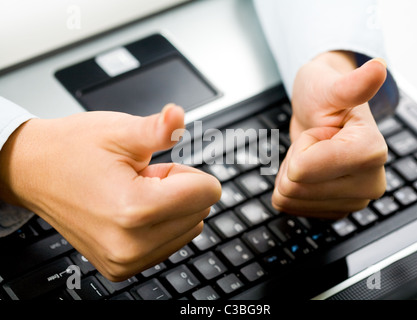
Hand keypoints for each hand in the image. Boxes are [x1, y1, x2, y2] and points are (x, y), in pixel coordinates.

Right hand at [0, 104, 221, 280]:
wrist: (34, 172)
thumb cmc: (72, 151)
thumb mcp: (120, 132)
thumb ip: (158, 128)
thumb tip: (178, 116)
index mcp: (133, 209)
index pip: (207, 192)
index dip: (188, 172)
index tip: (158, 167)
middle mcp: (130, 245)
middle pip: (201, 211)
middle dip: (179, 190)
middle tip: (141, 179)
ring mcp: (125, 261)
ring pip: (189, 229)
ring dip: (171, 208)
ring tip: (133, 192)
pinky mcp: (122, 268)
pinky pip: (169, 244)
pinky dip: (161, 224)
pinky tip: (130, 210)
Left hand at [272, 51, 387, 218]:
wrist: (322, 111)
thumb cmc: (325, 96)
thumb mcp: (330, 86)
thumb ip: (351, 84)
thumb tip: (378, 67)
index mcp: (371, 152)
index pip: (302, 169)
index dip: (300, 146)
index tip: (320, 131)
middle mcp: (370, 183)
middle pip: (295, 188)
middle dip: (294, 159)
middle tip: (314, 141)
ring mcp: (356, 200)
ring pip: (291, 200)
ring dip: (292, 173)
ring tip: (312, 153)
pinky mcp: (338, 209)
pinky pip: (293, 207)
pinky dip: (292, 186)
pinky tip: (311, 169)